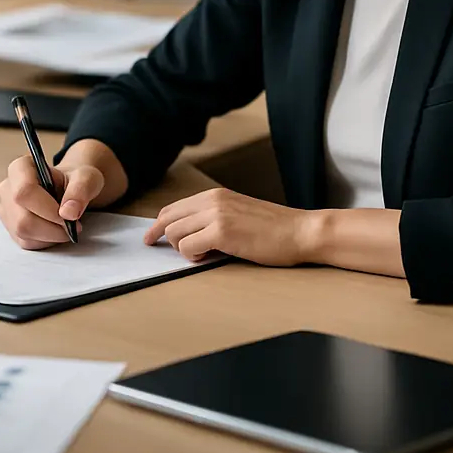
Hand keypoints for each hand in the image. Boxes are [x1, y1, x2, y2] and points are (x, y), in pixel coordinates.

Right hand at [0, 155, 104, 249]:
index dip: (47, 209)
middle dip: (52, 228)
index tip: (69, 216)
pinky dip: (45, 241)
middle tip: (73, 226)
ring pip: (23, 233)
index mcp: (21, 167)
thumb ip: (81, 189)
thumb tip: (68, 212)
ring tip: (65, 226)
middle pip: (23, 219)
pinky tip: (55, 230)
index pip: (25, 191)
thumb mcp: (86, 178)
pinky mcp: (10, 227)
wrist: (69, 189)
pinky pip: (26, 242)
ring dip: (50, 236)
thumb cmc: (75, 180)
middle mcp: (8, 188)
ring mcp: (6, 209)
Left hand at [144, 187, 315, 266]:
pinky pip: (188, 248)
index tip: (150, 238)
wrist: (301, 231)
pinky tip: (210, 257)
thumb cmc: (274, 229)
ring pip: (175, 234)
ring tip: (206, 254)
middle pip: (168, 220)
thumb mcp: (237, 214)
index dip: (157, 225)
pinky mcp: (222, 232)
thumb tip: (187, 234)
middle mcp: (211, 200)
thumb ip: (213, 218)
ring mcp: (216, 215)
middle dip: (165, 239)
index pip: (172, 208)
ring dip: (184, 250)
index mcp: (214, 195)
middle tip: (174, 253)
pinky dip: (194, 257)